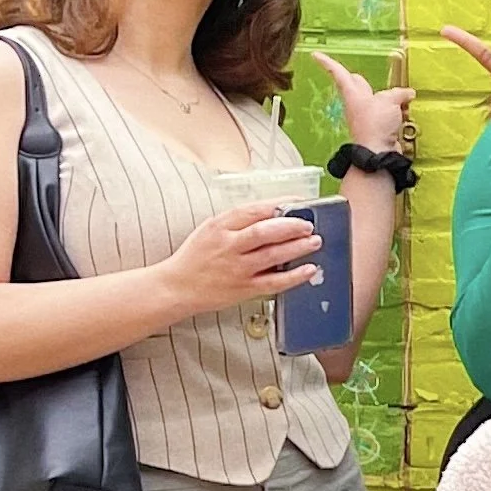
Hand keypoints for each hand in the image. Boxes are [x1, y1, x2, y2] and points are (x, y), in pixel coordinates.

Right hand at [158, 202, 322, 322]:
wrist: (176, 287)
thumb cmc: (196, 256)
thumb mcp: (211, 229)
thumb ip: (239, 221)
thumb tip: (275, 212)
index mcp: (219, 226)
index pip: (253, 210)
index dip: (279, 204)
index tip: (297, 201)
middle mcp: (228, 246)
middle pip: (265, 232)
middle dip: (291, 226)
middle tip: (309, 224)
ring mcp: (237, 268)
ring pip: (272, 255)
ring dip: (298, 247)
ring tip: (314, 241)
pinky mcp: (243, 289)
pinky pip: (273, 282)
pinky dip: (294, 276)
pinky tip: (309, 269)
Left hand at [310, 47, 415, 160]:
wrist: (377, 152)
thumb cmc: (375, 124)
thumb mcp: (389, 100)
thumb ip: (398, 93)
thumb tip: (407, 94)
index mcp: (353, 93)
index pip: (338, 73)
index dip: (327, 63)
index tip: (315, 55)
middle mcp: (357, 104)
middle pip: (358, 86)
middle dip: (362, 81)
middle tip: (362, 77)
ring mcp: (366, 117)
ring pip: (377, 101)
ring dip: (389, 99)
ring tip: (402, 98)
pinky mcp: (377, 128)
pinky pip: (388, 115)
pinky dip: (398, 113)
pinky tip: (405, 113)